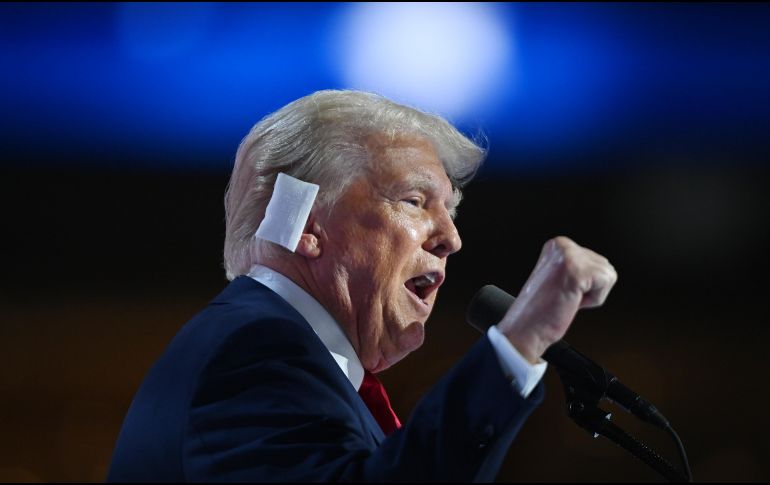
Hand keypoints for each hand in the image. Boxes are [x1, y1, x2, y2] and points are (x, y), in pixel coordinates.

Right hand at [497, 236, 616, 363]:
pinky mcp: (577, 271)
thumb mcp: (561, 275)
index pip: (596, 260)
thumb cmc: (542, 309)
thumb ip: (578, 265)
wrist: (528, 328)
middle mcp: (562, 246)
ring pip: (608, 274)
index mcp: (557, 245)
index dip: (586, 283)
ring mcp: (569, 256)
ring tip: (568, 297)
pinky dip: (594, 299)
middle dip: (591, 287)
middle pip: (604, 265)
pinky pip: (606, 283)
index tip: (563, 289)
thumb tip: (603, 266)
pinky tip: (572, 300)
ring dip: (592, 294)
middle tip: (566, 295)